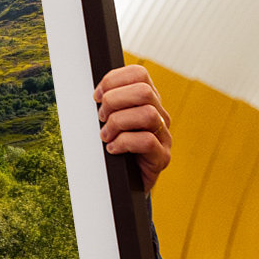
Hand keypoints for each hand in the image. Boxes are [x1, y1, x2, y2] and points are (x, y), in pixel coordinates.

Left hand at [94, 64, 171, 192]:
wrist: (124, 184)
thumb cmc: (114, 148)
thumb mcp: (108, 121)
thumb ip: (106, 104)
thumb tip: (94, 94)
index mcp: (147, 101)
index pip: (139, 74)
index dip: (113, 80)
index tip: (96, 96)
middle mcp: (160, 115)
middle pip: (144, 91)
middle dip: (114, 101)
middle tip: (101, 118)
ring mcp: (164, 136)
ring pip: (147, 114)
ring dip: (118, 123)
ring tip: (105, 136)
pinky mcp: (162, 157)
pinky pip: (147, 141)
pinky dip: (123, 143)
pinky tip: (112, 149)